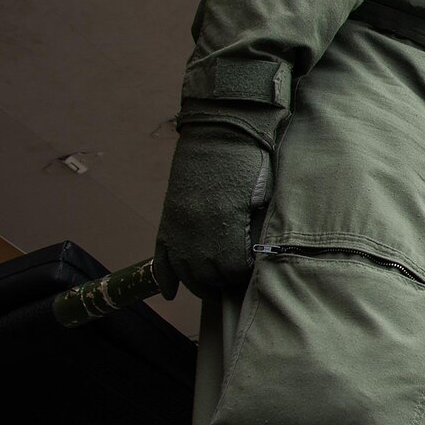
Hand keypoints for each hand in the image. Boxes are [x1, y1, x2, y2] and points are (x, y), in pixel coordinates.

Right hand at [154, 125, 273, 297]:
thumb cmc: (250, 161)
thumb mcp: (263, 197)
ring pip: (184, 271)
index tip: (253, 271)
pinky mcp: (168, 219)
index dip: (245, 274)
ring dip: (198, 283)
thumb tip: (257, 254)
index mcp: (225, 227)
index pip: (235, 271)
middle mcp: (198, 232)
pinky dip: (165, 277)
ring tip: (211, 288)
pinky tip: (171, 292)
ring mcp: (179, 226)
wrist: (220, 131)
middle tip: (235, 278)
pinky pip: (161, 256)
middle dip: (223, 281)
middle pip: (208, 276)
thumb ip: (256, 229)